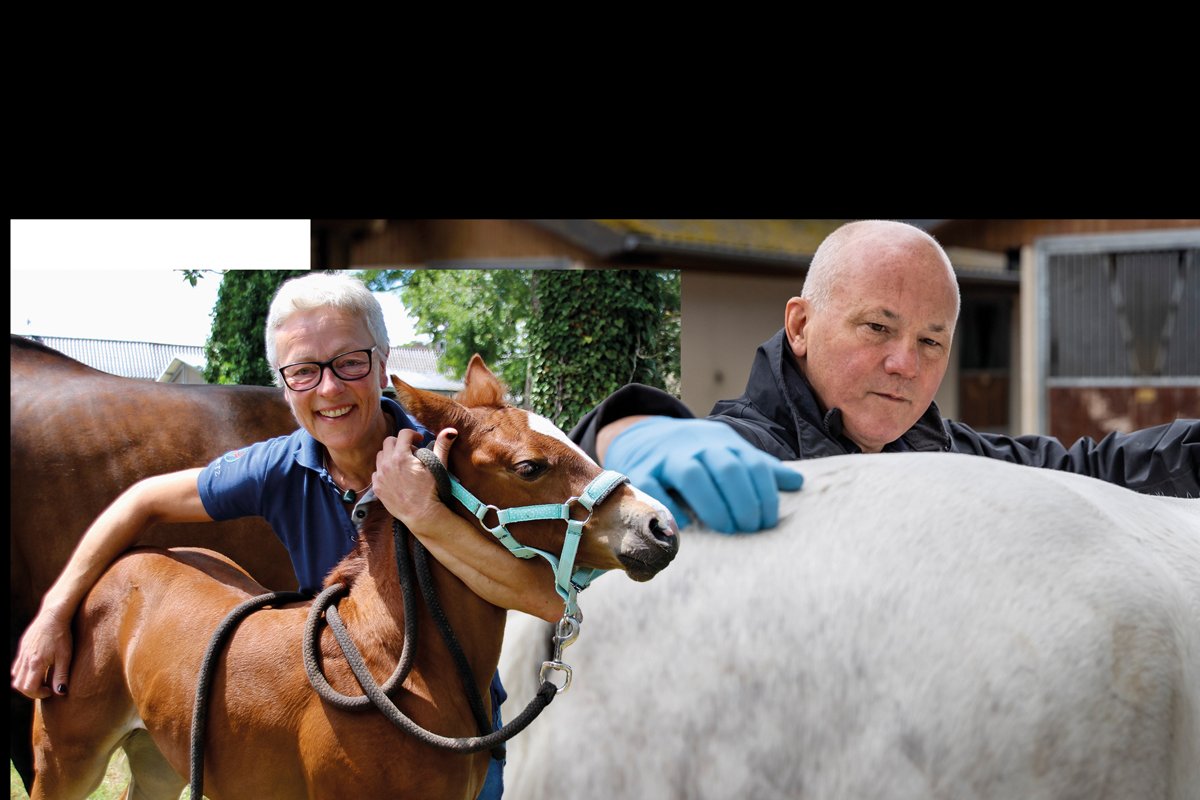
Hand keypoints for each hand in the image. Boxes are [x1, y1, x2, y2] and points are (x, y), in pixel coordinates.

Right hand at [11, 610, 72, 699]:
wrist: (53, 615)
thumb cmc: (62, 635)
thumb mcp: (65, 656)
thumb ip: (61, 675)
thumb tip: (60, 692)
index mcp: (36, 663)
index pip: (29, 688)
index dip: (39, 694)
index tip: (50, 691)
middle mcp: (25, 660)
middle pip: (19, 685)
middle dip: (31, 691)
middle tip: (46, 688)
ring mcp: (22, 653)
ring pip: (16, 676)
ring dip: (26, 682)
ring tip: (42, 678)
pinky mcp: (22, 647)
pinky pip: (16, 666)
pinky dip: (23, 673)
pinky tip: (37, 669)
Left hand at [373, 427, 457, 527]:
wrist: (421, 514)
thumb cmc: (431, 491)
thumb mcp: (438, 466)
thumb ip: (442, 446)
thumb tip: (450, 431)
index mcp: (402, 456)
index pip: (403, 433)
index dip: (413, 434)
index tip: (420, 441)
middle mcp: (387, 463)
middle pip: (389, 442)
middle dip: (400, 443)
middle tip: (412, 453)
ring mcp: (380, 476)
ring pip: (381, 455)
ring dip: (390, 455)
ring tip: (403, 464)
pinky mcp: (377, 487)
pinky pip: (377, 471)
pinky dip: (384, 470)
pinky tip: (396, 476)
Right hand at [603, 417, 802, 532]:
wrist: (645, 436)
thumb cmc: (697, 453)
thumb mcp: (729, 452)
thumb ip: (760, 468)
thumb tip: (798, 482)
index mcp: (723, 442)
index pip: (752, 464)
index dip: (765, 495)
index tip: (768, 521)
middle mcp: (697, 445)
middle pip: (726, 469)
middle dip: (743, 502)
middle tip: (750, 529)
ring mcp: (668, 457)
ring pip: (692, 475)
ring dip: (714, 505)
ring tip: (727, 530)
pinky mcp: (642, 470)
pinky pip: (654, 487)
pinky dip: (670, 506)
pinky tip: (687, 526)